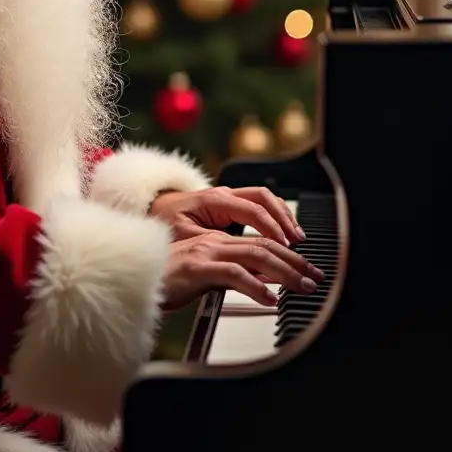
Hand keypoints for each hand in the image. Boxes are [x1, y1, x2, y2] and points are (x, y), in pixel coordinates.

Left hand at [150, 186, 303, 245]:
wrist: (153, 211)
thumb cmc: (165, 224)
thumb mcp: (186, 239)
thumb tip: (238, 257)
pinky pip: (259, 203)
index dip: (271, 228)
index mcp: (214, 201)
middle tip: (298, 241)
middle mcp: (224, 195)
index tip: (284, 246)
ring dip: (282, 216)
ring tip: (297, 237)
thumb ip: (213, 246)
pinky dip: (274, 215)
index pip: (252, 210)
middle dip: (284, 219)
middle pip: (264, 198)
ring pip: (265, 198)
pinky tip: (284, 231)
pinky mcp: (230, 204)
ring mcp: (228, 196)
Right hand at [161, 232, 324, 311]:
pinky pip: (234, 274)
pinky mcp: (197, 267)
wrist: (133, 279)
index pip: (263, 241)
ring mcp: (206, 252)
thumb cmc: (166, 280)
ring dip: (284, 273)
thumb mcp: (206, 275)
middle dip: (295, 263)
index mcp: (218, 240)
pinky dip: (255, 286)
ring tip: (301, 288)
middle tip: (315, 279)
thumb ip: (235, 274)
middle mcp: (216, 241)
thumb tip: (267, 283)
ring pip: (256, 255)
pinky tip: (269, 299)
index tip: (308, 271)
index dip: (290, 255)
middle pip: (266, 246)